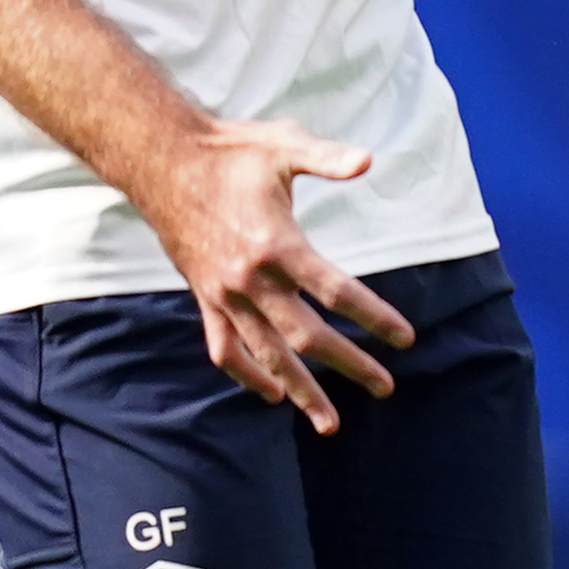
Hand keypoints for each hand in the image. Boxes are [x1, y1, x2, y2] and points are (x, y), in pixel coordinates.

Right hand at [136, 118, 415, 434]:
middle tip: (385, 387)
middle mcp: (250, 279)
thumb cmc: (232, 152)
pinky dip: (248, 374)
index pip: (336, 291)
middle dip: (349, 364)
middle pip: (307, 336)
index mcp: (277, 244)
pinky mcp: (205, 297)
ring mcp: (224, 294)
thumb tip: (368, 160)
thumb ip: (327, 157)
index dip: (374, 316)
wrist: (163, 162)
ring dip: (300, 391)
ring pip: (266, 355)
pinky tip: (271, 393)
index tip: (405, 339)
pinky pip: (225, 349)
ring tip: (330, 422)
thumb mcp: (284, 146)